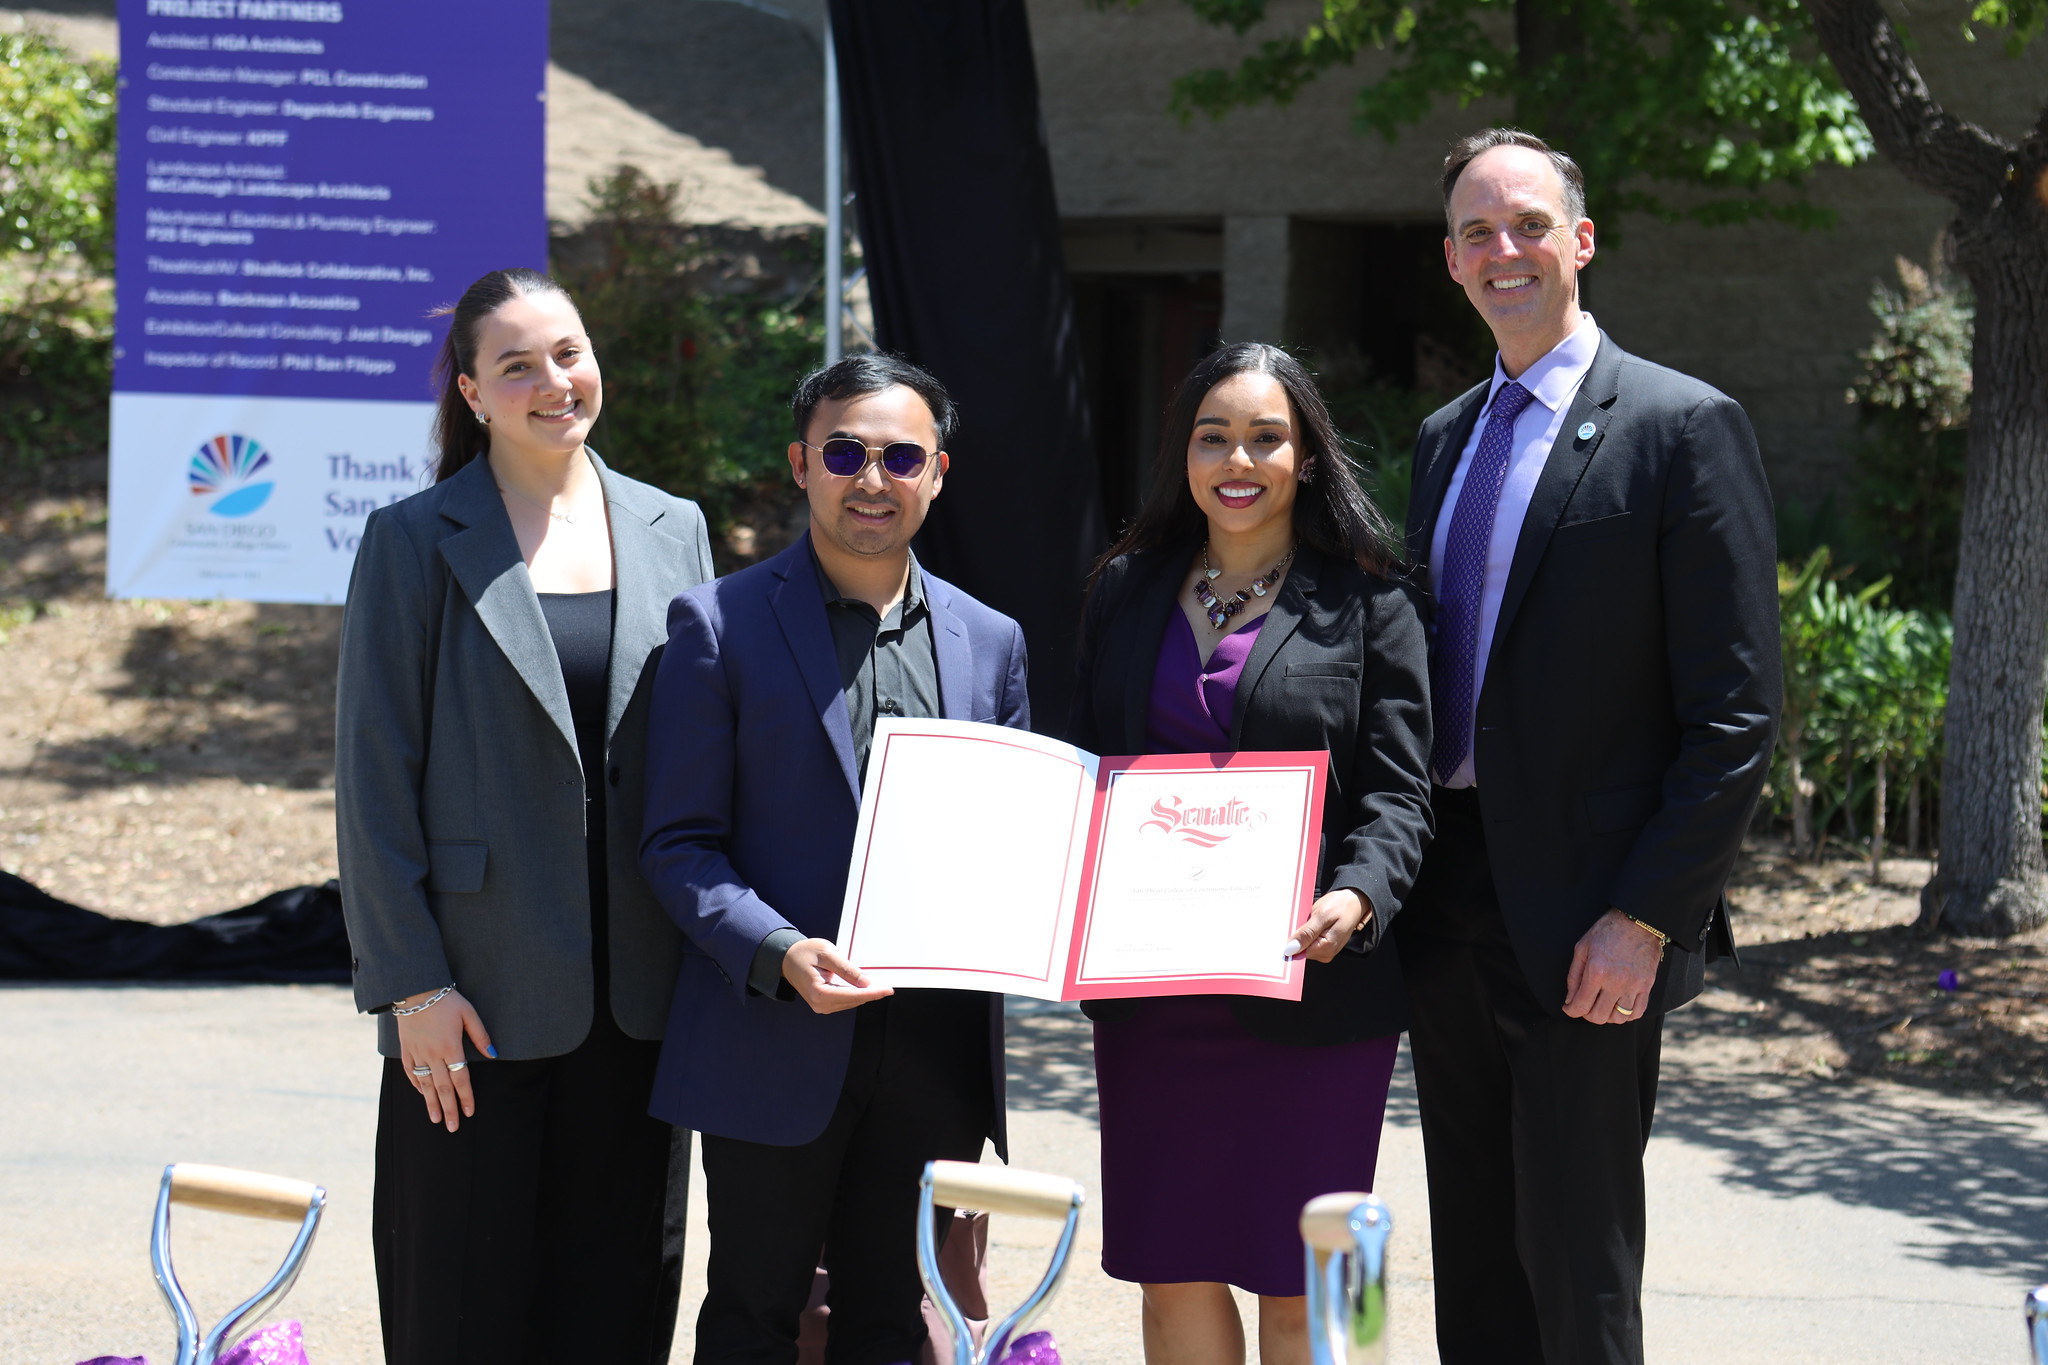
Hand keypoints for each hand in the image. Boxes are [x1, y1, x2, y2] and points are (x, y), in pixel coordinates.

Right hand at [395, 987, 495, 1131]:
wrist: (414, 989)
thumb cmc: (446, 1000)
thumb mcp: (468, 1013)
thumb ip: (481, 1035)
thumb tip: (494, 1054)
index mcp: (450, 1046)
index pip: (460, 1078)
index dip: (466, 1097)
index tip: (470, 1112)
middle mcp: (432, 1054)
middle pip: (443, 1087)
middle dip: (449, 1109)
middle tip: (453, 1127)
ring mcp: (417, 1053)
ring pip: (426, 1084)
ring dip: (431, 1103)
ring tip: (436, 1119)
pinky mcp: (405, 1050)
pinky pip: (410, 1072)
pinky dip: (417, 1085)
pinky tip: (423, 1095)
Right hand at [781, 938, 893, 1014]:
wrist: (786, 959)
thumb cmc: (804, 953)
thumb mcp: (827, 954)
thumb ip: (847, 969)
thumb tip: (866, 982)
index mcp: (819, 992)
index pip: (853, 995)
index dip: (873, 992)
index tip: (888, 990)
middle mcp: (820, 1004)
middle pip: (854, 1000)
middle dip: (872, 993)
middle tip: (888, 985)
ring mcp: (821, 1006)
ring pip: (851, 1002)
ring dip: (865, 994)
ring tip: (879, 985)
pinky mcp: (823, 1004)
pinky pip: (845, 1000)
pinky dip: (856, 994)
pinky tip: (864, 986)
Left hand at [1285, 889, 1371, 962]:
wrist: (1354, 901)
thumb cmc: (1341, 906)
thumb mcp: (1321, 915)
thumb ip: (1307, 933)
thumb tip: (1291, 949)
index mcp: (1326, 948)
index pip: (1299, 953)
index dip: (1292, 942)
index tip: (1292, 929)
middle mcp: (1327, 953)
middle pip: (1301, 950)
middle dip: (1299, 935)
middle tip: (1308, 919)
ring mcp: (1327, 950)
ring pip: (1305, 945)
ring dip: (1304, 932)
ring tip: (1314, 920)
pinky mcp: (1325, 945)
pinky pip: (1310, 942)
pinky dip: (1308, 932)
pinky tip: (1314, 923)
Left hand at [1562, 909, 1662, 1024]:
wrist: (1637, 920)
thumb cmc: (1607, 931)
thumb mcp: (1582, 948)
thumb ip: (1574, 976)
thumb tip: (1570, 1000)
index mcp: (1596, 971)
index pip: (1581, 1005)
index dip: (1571, 1011)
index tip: (1570, 1008)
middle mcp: (1616, 982)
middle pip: (1598, 1016)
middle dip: (1587, 1014)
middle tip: (1585, 1005)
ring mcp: (1634, 985)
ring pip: (1618, 1018)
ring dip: (1607, 1015)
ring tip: (1602, 1004)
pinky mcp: (1647, 985)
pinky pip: (1637, 1012)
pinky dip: (1626, 1014)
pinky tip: (1619, 1005)